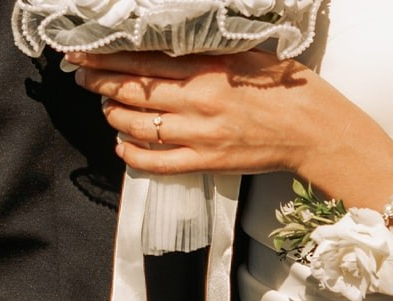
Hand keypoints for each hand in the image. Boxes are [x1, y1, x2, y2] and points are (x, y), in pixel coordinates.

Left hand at [70, 48, 324, 178]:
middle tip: (82, 77)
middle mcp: (196, 100)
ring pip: (139, 126)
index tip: (84, 53)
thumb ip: (204, 52)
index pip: (142, 60)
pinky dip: (134, 155)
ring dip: (114, 116)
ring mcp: (199, 135)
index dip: (107, 57)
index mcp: (205, 67)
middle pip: (133, 91)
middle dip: (100, 83)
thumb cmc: (282, 88)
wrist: (310, 128)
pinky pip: (158, 163)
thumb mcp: (242, 55)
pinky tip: (122, 146)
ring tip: (105, 108)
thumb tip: (170, 46)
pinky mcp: (206, 162)